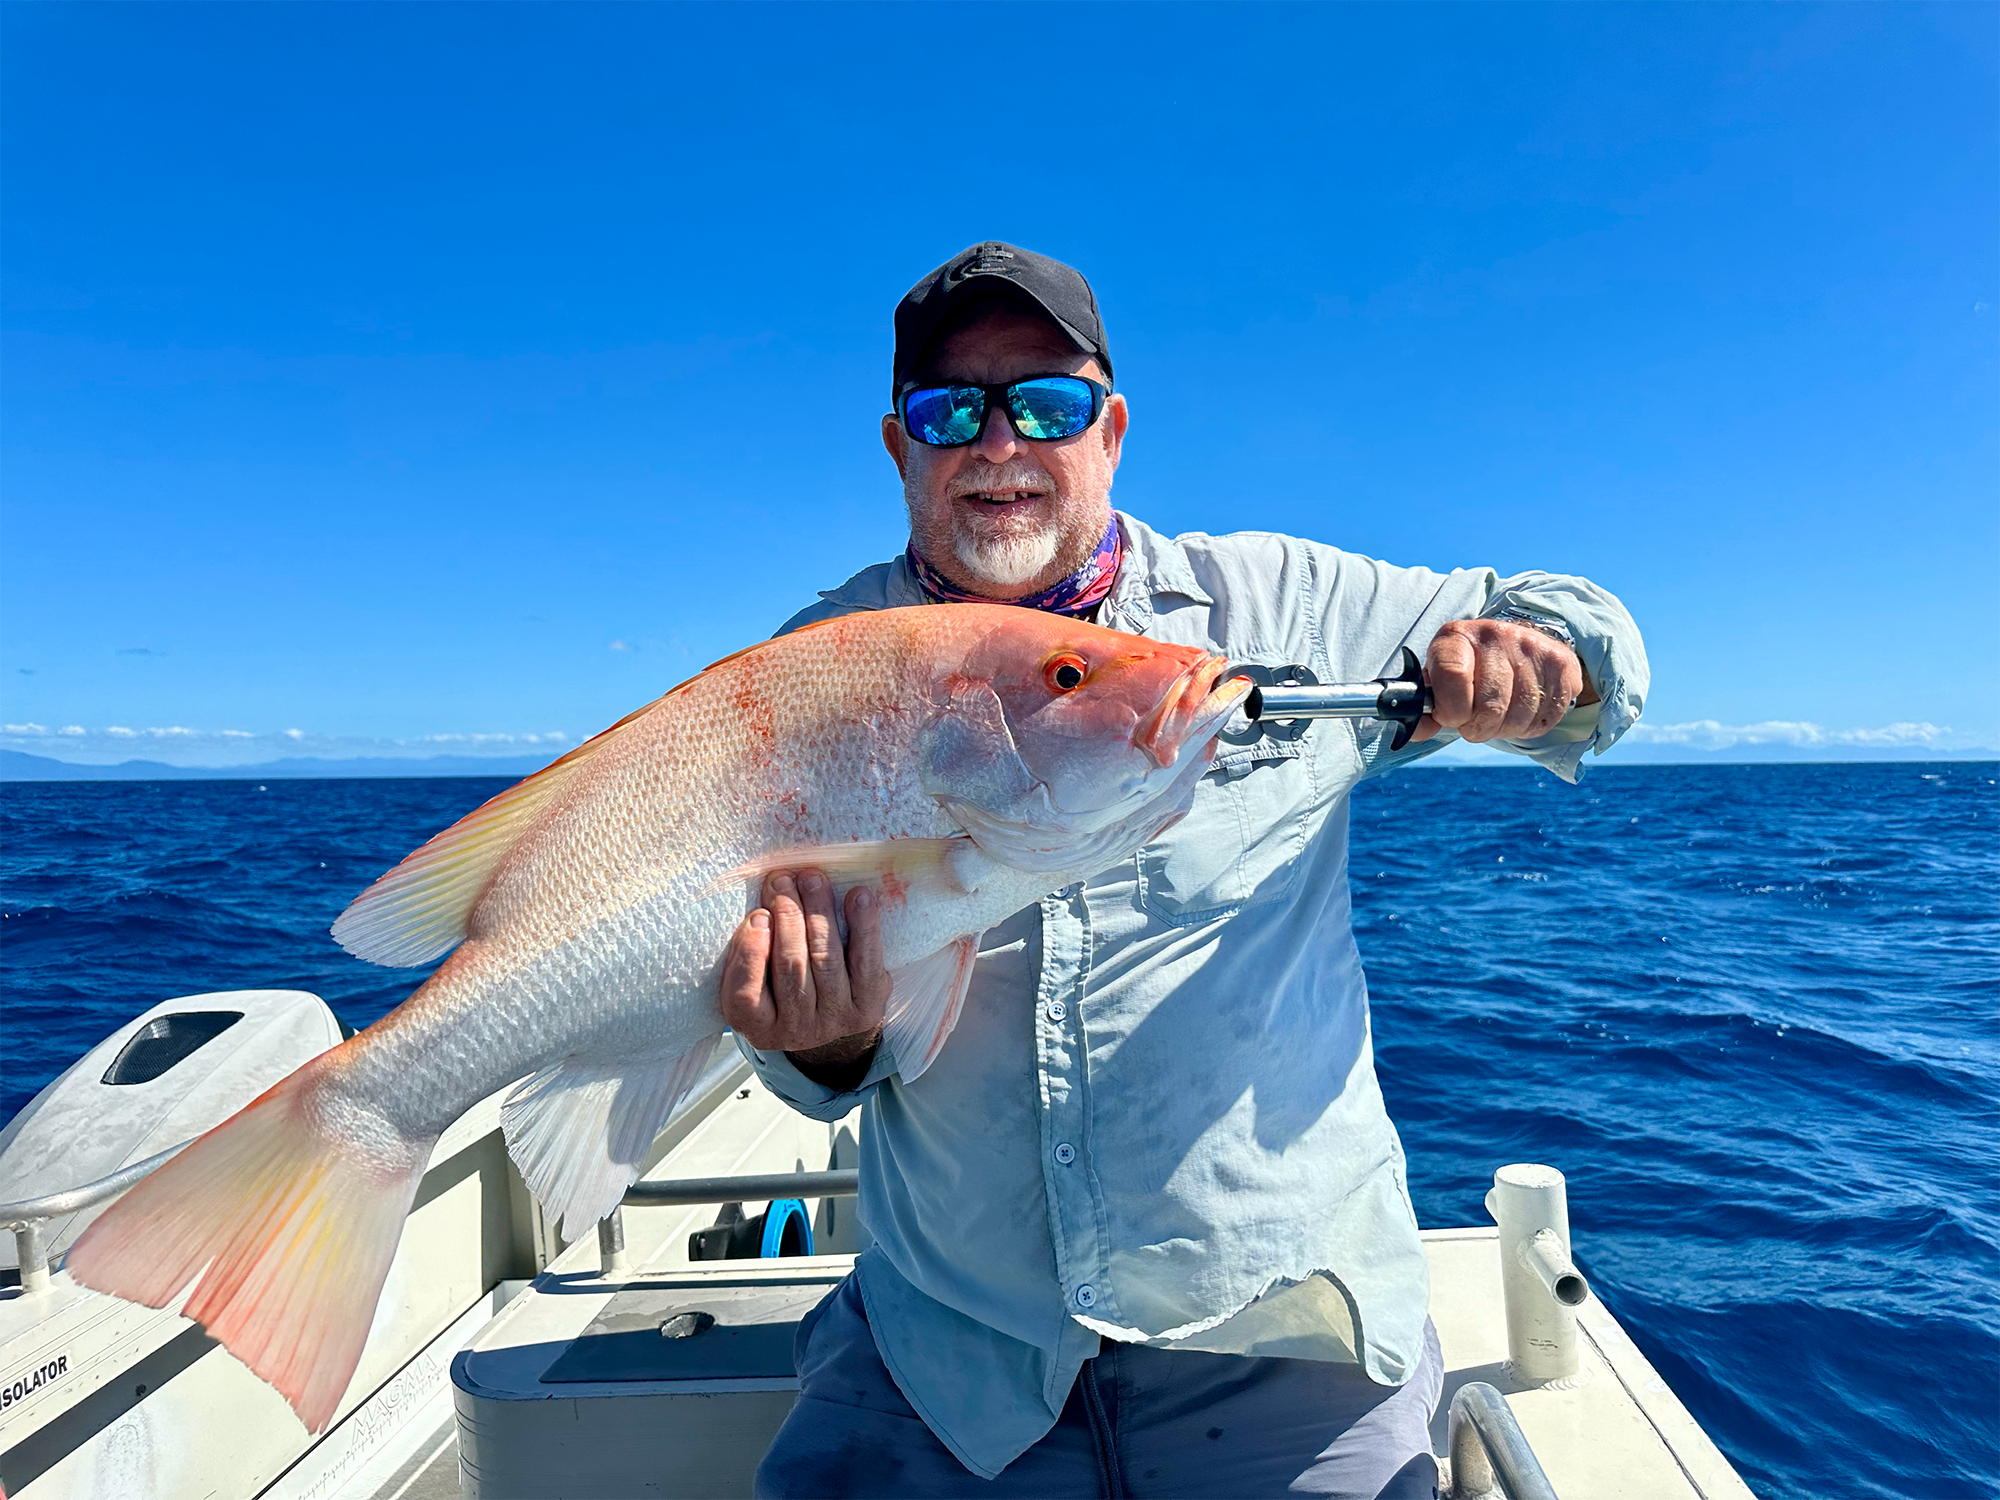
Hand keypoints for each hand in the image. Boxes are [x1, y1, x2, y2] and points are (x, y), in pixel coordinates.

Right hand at [719, 869, 888, 1083]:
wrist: (829, 1014)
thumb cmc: (781, 982)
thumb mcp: (756, 976)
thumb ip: (750, 947)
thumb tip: (763, 896)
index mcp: (756, 1025)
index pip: (746, 994)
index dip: (750, 952)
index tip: (758, 914)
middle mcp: (795, 1031)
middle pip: (791, 966)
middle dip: (787, 916)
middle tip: (783, 880)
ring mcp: (834, 1021)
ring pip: (826, 960)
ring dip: (819, 912)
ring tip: (813, 879)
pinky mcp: (867, 1008)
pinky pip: (866, 962)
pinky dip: (863, 926)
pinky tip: (858, 896)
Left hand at [1411, 619, 1594, 743]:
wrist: (1511, 645)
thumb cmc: (1466, 670)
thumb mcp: (1436, 680)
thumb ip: (1422, 708)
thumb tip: (1415, 731)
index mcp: (1457, 636)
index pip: (1453, 679)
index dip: (1451, 711)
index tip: (1451, 716)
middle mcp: (1497, 635)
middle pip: (1491, 707)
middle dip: (1478, 728)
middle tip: (1475, 722)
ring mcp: (1534, 647)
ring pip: (1520, 717)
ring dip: (1505, 730)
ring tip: (1498, 715)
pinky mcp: (1562, 663)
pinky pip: (1548, 717)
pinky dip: (1531, 726)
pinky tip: (1521, 710)